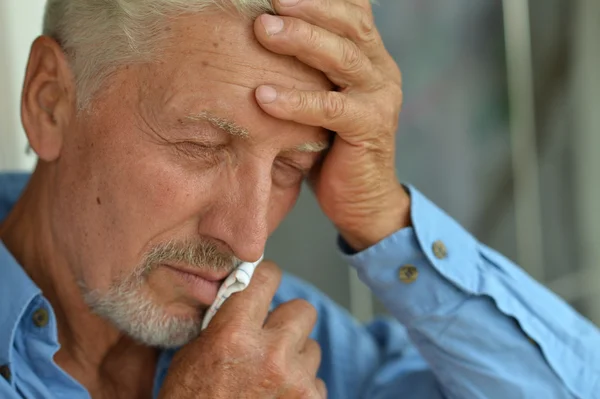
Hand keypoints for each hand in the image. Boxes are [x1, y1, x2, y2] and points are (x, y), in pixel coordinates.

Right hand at [158, 261, 325, 398]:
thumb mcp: (193, 355)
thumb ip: (223, 321)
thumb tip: (245, 292)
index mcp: (234, 334)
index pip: (267, 277)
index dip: (265, 278)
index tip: (265, 283)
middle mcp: (270, 353)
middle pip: (303, 309)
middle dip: (287, 320)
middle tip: (271, 335)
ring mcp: (295, 382)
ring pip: (312, 346)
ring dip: (296, 357)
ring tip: (271, 377)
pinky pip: (317, 381)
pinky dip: (301, 388)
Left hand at [254, 0, 410, 251]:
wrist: (362, 198)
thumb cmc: (330, 145)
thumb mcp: (321, 96)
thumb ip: (307, 67)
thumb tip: (260, 32)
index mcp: (368, 55)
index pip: (352, 9)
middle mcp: (380, 68)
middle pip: (350, 22)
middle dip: (309, 4)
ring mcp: (380, 97)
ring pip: (343, 57)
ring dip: (301, 39)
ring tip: (263, 30)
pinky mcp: (371, 127)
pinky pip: (331, 108)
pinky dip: (297, 100)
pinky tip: (263, 96)